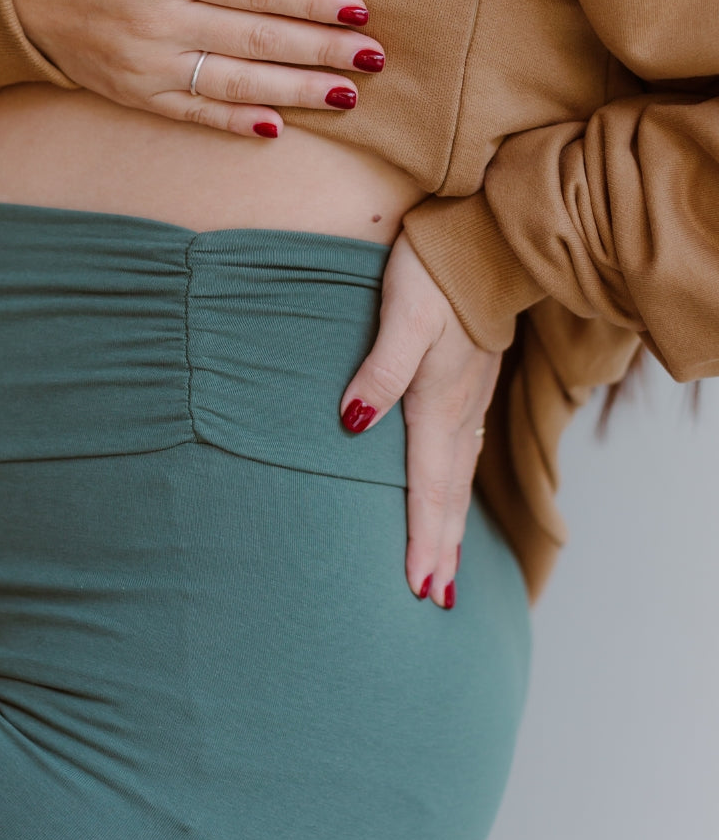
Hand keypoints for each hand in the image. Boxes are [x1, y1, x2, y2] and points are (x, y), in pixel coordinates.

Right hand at [7, 0, 384, 135]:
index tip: (358, 8)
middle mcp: (157, 21)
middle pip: (257, 38)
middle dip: (321, 48)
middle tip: (376, 57)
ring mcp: (144, 64)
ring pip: (235, 83)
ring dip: (296, 90)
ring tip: (348, 95)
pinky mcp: (131, 93)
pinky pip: (192, 114)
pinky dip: (234, 124)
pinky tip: (277, 129)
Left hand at [339, 231, 503, 609]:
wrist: (487, 238)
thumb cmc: (436, 272)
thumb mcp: (402, 314)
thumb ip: (380, 369)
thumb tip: (354, 423)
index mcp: (437, 403)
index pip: (427, 487)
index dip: (423, 540)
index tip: (420, 590)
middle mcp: (458, 409)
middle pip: (449, 494)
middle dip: (442, 549)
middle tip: (436, 600)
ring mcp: (469, 396)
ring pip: (459, 475)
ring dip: (452, 525)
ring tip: (447, 567)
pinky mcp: (471, 380)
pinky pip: (464, 450)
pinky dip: (457, 487)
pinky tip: (451, 492)